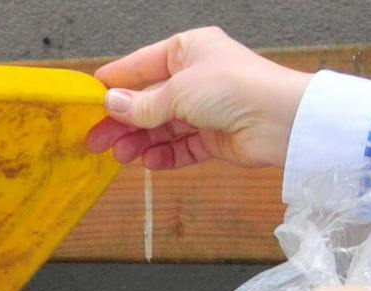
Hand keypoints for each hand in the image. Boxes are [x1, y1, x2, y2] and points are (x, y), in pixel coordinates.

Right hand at [86, 28, 313, 169]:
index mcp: (188, 50)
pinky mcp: (215, 137)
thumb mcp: (179, 90)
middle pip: (149, 101)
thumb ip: (143, 104)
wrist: (282, 121)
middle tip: (96, 139)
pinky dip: (164, 155)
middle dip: (123, 121)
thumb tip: (112, 105)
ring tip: (120, 155)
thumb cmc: (238, 87)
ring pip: (163, 127)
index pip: (141, 66)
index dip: (114, 83)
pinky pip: (181, 147)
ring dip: (140, 141)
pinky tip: (147, 161)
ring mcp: (205, 108)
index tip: (88, 99)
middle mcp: (196, 77)